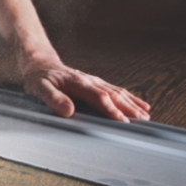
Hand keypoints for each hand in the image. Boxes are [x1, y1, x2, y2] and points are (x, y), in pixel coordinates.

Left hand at [21, 57, 150, 121]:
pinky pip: (115, 90)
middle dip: (128, 108)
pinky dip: (130, 97)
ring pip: (117, 92)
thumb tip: (68, 110)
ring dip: (132, 103)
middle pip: (113, 94)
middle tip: (143, 122)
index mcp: (77, 82)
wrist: (40, 63)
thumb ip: (53, 99)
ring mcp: (93, 81)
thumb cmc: (39, 78)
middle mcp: (88, 80)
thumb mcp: (39, 88)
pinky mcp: (95, 83)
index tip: (123, 121)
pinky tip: (140, 105)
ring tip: (146, 116)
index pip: (98, 97)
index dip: (111, 109)